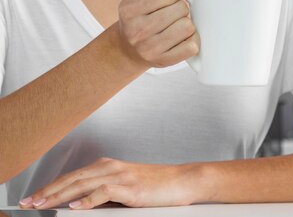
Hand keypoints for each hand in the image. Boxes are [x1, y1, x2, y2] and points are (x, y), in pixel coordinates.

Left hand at [19, 158, 202, 209]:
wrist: (183, 180)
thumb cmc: (158, 185)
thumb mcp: (126, 187)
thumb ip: (104, 192)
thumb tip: (81, 203)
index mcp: (109, 166)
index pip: (73, 176)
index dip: (51, 186)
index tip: (35, 197)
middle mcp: (112, 168)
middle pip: (73, 178)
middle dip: (48, 191)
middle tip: (30, 202)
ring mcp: (122, 176)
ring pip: (84, 183)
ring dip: (61, 195)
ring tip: (44, 204)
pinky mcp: (132, 188)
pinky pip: (105, 191)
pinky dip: (88, 198)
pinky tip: (76, 205)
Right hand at [117, 0, 199, 68]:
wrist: (128, 48)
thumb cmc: (138, 13)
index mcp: (129, 9)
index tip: (166, 0)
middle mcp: (137, 30)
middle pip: (182, 9)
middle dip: (181, 8)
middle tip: (171, 14)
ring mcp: (150, 48)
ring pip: (188, 27)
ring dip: (186, 24)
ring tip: (175, 25)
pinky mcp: (164, 61)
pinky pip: (192, 46)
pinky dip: (192, 40)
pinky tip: (181, 38)